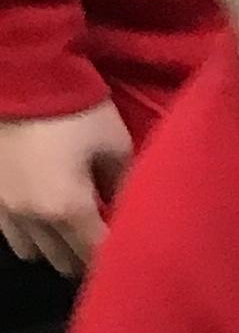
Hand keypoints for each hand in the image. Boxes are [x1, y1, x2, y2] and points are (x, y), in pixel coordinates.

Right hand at [0, 101, 130, 271]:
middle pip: (65, 262)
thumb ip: (124, 187)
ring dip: (57, 251)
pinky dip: (30, 235)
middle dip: (89, 260)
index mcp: (68, 208)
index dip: (118, 261)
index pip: (98, 256)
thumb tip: (125, 213)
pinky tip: (44, 219)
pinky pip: (9, 233)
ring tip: (74, 235)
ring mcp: (4, 208)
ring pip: (34, 253)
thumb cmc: (75, 106)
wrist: (18, 70)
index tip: (133, 255)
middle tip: (107, 244)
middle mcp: (32, 217)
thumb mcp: (116, 144)